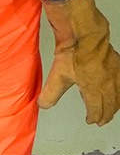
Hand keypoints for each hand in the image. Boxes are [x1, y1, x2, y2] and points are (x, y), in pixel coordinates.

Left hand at [38, 0, 119, 124]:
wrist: (85, 34)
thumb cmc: (72, 53)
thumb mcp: (57, 75)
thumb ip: (50, 93)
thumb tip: (43, 105)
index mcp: (94, 88)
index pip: (97, 108)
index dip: (94, 116)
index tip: (91, 120)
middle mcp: (108, 83)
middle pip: (110, 104)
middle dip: (106, 114)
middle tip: (101, 120)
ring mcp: (115, 73)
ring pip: (119, 94)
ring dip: (115, 105)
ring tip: (111, 110)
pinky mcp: (118, 64)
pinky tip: (119, 92)